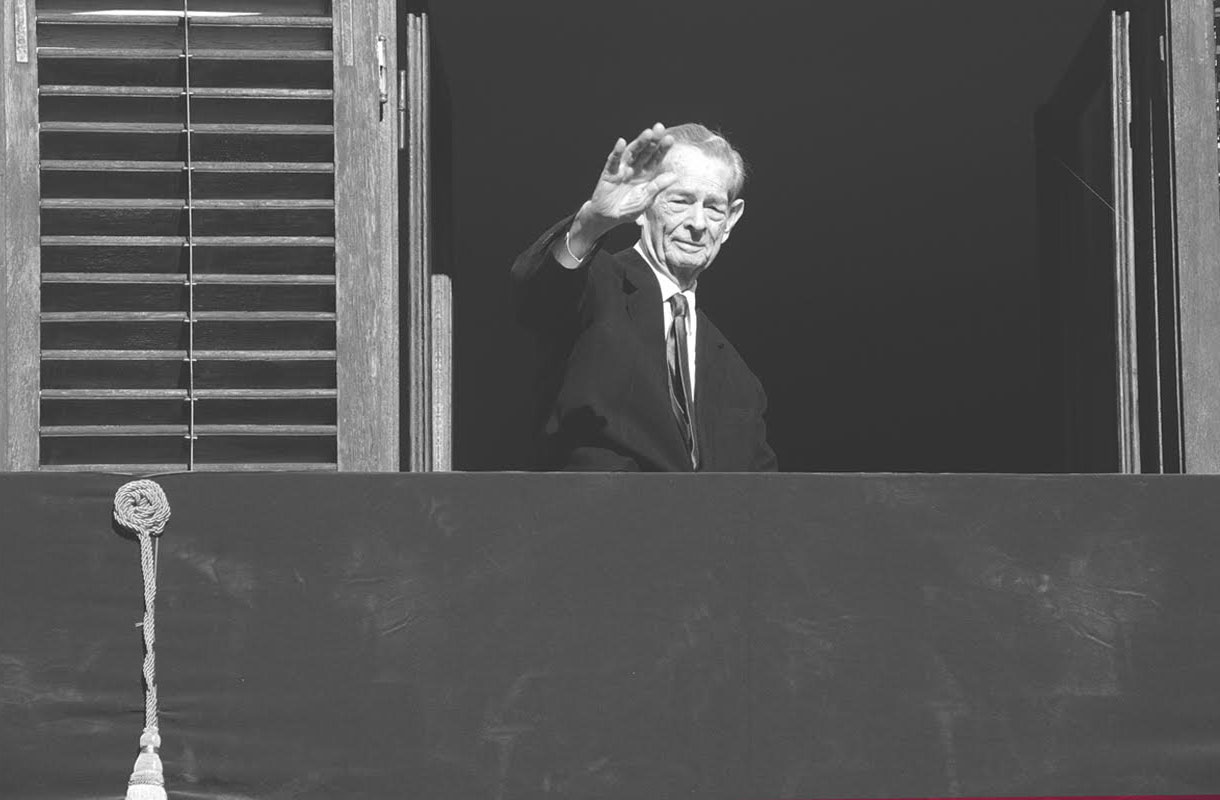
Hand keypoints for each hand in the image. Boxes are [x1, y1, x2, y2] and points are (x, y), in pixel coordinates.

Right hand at [568, 123, 677, 256]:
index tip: (670, 138)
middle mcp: (635, 168)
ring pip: (631, 153)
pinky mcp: (609, 174)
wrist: (608, 218)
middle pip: (645, 152)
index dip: (662, 149)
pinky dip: (616, 152)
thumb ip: (657, 188)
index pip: (656, 158)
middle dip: (652, 140)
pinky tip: (621, 143)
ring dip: (639, 142)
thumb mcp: (645, 201)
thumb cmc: (627, 209)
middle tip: (659, 128)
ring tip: (647, 133)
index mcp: (646, 174)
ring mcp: (622, 169)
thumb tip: (673, 176)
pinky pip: (613, 162)